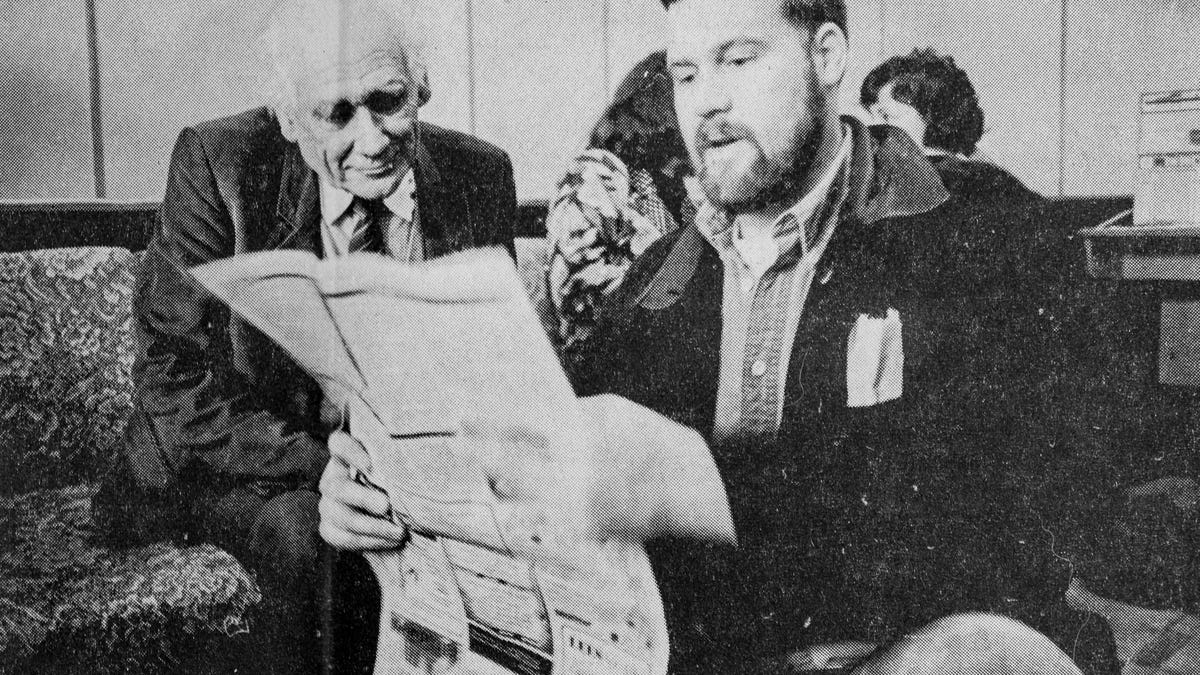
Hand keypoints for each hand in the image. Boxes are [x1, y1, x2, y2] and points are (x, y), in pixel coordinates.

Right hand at [318, 431, 408, 550]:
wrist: (402, 525)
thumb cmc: (407, 489)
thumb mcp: (406, 472)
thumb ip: (403, 462)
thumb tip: (426, 453)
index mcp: (350, 457)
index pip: (338, 443)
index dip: (348, 451)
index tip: (370, 465)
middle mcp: (334, 478)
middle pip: (336, 487)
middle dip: (362, 498)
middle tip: (386, 506)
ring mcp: (328, 505)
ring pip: (339, 516)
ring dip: (372, 526)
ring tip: (399, 531)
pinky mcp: (329, 529)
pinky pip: (341, 537)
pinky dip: (368, 541)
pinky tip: (390, 541)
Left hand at [463, 394, 734, 545]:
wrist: (691, 486)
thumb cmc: (649, 439)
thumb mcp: (609, 410)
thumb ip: (568, 414)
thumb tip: (529, 420)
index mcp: (579, 432)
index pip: (517, 425)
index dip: (484, 423)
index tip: (457, 420)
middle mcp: (571, 469)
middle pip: (507, 463)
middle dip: (478, 454)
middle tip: (456, 446)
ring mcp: (575, 502)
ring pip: (519, 494)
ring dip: (506, 481)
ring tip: (496, 473)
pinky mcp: (582, 528)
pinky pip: (547, 513)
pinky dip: (541, 504)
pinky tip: (544, 496)